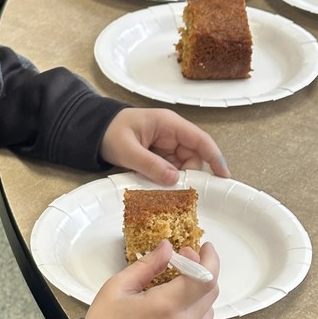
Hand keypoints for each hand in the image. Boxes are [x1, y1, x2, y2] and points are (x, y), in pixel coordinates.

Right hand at [84, 240, 218, 318]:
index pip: (205, 278)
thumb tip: (168, 247)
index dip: (210, 259)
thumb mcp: (118, 287)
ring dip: (197, 299)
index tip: (204, 248)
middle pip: (210, 294)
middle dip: (202, 274)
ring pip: (207, 314)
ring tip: (174, 295)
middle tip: (183, 264)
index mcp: (164, 306)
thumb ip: (148, 265)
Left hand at [100, 108, 229, 185]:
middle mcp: (172, 134)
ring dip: (176, 180)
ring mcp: (166, 146)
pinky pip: (170, 170)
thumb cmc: (109, 131)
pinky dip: (167, 180)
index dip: (215, 158)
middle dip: (189, 176)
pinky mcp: (159, 156)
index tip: (224, 177)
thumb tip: (174, 179)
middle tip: (180, 194)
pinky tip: (157, 188)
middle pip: (194, 158)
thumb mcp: (127, 150)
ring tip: (162, 191)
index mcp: (169, 124)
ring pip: (183, 167)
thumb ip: (150, 165)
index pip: (200, 140)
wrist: (93, 130)